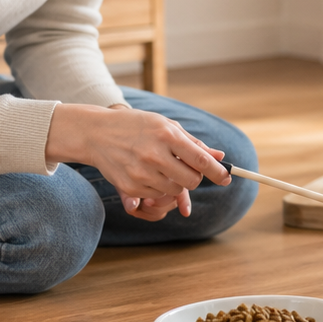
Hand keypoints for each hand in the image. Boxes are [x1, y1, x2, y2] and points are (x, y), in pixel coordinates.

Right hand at [45, 103, 229, 220]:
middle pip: (191, 181)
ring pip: (175, 191)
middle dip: (195, 179)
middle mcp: (154, 155)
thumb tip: (219, 156)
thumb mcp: (165, 125)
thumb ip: (193, 143)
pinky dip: (159, 188)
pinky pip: (156, 196)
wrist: (96, 133)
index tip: (227, 178)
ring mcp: (141, 172)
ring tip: (164, 168)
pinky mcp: (130, 186)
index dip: (218, 172)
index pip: (201, 160)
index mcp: (166, 135)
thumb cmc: (136, 126)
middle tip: (189, 171)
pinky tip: (148, 173)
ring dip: (176, 183)